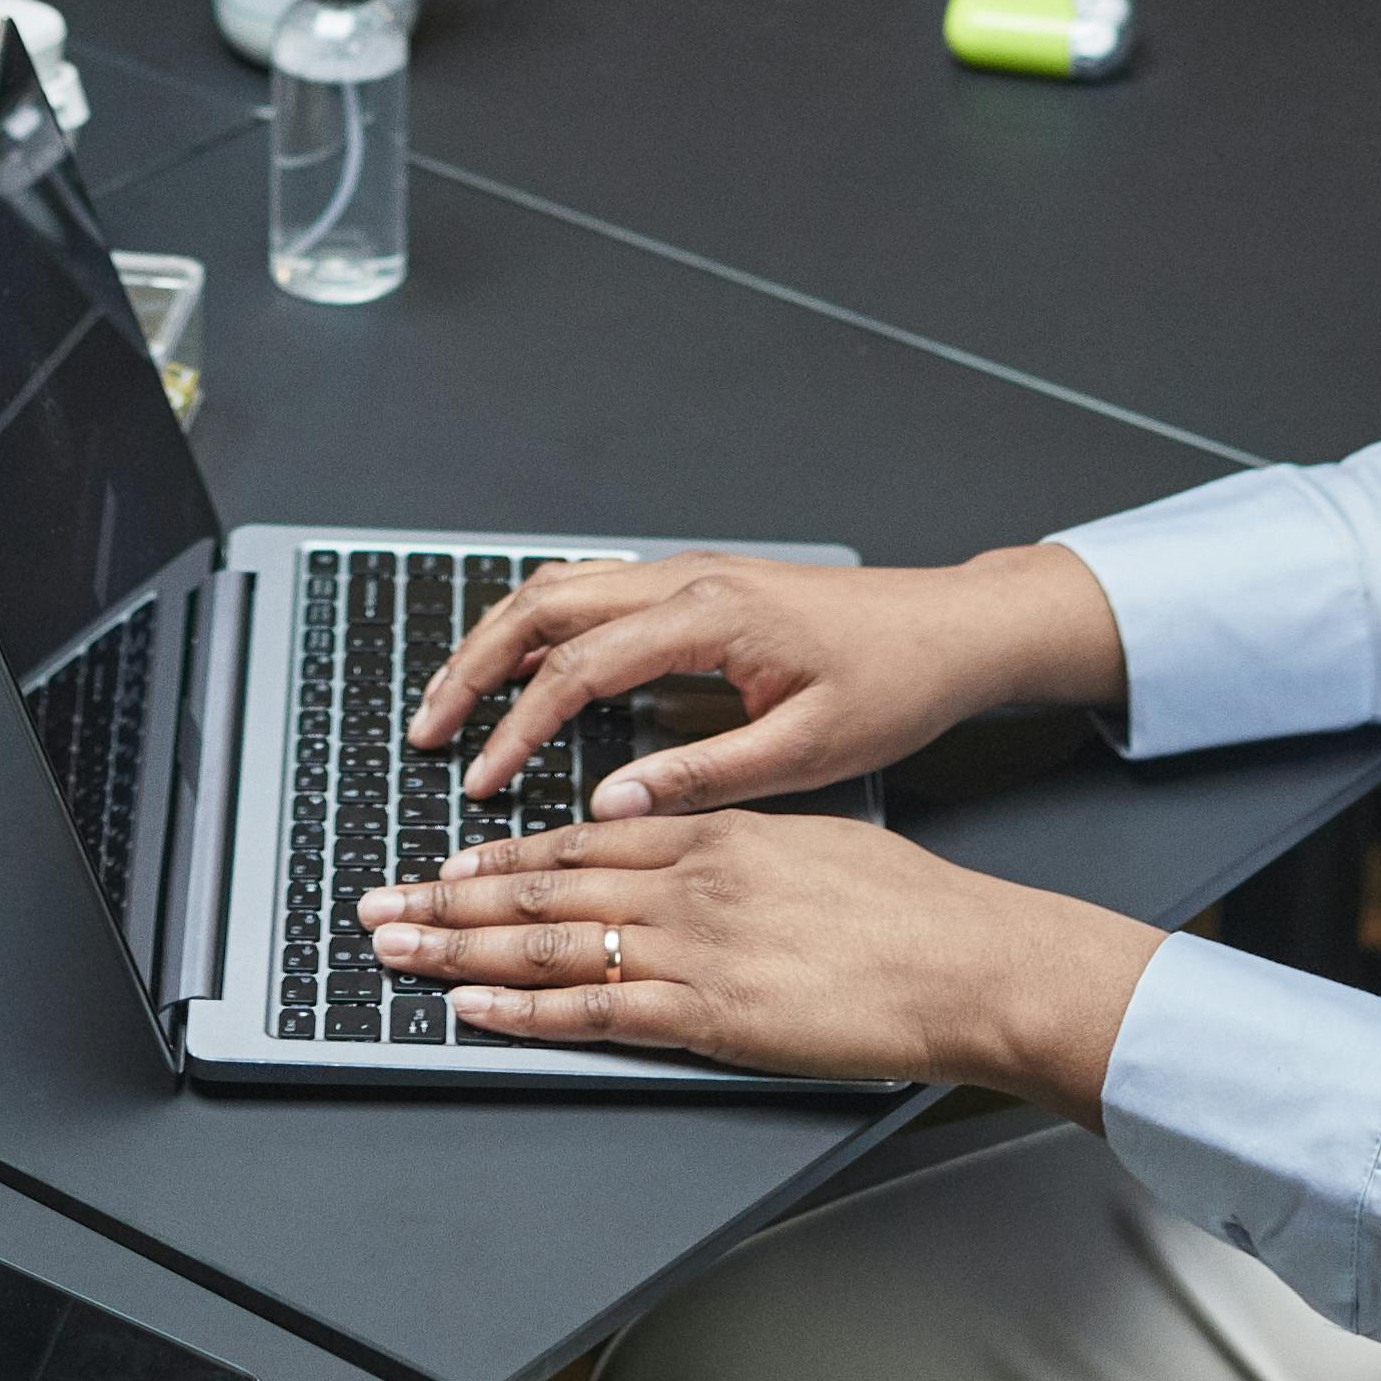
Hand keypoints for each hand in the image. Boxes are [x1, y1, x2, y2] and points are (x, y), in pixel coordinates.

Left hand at [359, 810, 1167, 1111]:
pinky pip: (593, 1011)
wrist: (963, 959)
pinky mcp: (707, 1015)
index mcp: (712, 832)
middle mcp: (687, 880)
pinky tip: (474, 1008)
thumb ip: (733, 843)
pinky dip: (523, 1010)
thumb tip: (684, 845)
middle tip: (379, 905)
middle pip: (540, 886)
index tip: (445, 865)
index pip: (579, 838)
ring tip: (396, 950)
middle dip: (447, 899)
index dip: (501, 856)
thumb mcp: (807, 843)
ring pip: (547, 943)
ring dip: (458, 948)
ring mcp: (691, 948)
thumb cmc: (907, 910)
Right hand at [403, 545, 1119, 817]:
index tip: (482, 782)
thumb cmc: (897, 685)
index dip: (518, 729)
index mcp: (711, 617)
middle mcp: (688, 579)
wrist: (953, 628)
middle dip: (473, 667)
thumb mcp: (808, 751)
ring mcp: (690, 573)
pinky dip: (541, 626)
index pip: (579, 670)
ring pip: (561, 588)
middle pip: (543, 606)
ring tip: (455, 702)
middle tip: (427, 729)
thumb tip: (610, 807)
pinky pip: (595, 592)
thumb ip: (702, 777)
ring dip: (498, 640)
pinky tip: (523, 668)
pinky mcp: (698, 584)